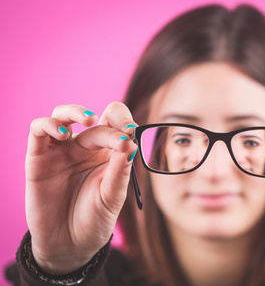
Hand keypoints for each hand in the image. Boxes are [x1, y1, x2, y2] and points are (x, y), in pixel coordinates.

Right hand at [26, 102, 137, 273]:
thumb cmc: (95, 219)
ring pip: (63, 115)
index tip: (132, 130)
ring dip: (76, 111)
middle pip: (95, 121)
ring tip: (89, 120)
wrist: (70, 246)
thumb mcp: (113, 196)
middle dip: (110, 127)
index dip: (124, 120)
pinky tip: (65, 133)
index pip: (115, 123)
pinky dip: (50, 124)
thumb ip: (120, 170)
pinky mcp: (38, 159)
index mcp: (107, 153)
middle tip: (121, 136)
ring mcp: (61, 151)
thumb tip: (131, 142)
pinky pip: (38, 131)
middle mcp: (84, 148)